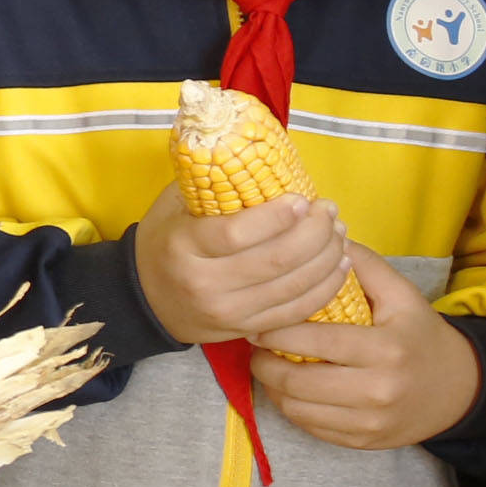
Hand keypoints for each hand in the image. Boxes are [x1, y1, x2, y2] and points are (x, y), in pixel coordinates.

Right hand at [134, 184, 354, 346]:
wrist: (146, 300)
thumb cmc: (164, 243)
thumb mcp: (173, 207)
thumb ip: (210, 184)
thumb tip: (255, 155)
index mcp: (182, 246)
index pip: (237, 234)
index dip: (278, 217)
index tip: (303, 200)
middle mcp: (205, 284)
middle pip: (275, 260)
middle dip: (314, 233)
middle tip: (329, 211)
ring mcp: (228, 312)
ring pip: (293, 286)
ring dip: (327, 257)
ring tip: (338, 232)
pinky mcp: (247, 330)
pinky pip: (297, 310)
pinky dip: (326, 287)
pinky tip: (339, 264)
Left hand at [247, 249, 481, 449]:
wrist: (458, 389)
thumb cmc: (419, 335)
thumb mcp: (402, 295)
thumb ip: (364, 264)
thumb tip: (324, 235)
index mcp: (385, 350)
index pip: (314, 343)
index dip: (276, 333)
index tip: (258, 322)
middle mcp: (378, 390)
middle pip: (297, 382)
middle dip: (264, 362)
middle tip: (255, 344)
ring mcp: (370, 422)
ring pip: (297, 409)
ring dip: (272, 387)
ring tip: (267, 364)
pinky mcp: (363, 442)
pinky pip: (310, 427)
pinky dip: (291, 408)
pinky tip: (290, 388)